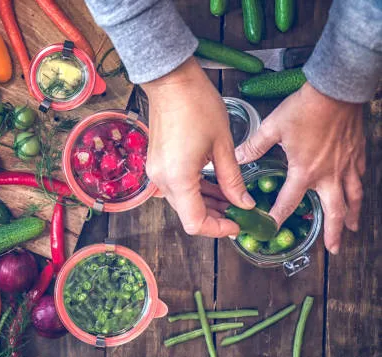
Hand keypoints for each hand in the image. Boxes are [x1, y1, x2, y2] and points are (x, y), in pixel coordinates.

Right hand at [141, 57, 255, 237]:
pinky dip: (196, 191)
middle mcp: (163, 180)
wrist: (171, 81)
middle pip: (188, 214)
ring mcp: (157, 172)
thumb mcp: (223, 145)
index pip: (195, 223)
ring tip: (233, 198)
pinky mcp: (157, 164)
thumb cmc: (197, 105)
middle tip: (241, 212)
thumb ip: (232, 180)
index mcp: (179, 178)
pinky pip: (177, 187)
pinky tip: (215, 185)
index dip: (218, 229)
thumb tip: (244, 203)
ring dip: (206, 204)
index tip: (238, 224)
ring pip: (183, 202)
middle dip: (216, 217)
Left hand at [235, 82, 364, 253]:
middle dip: (334, 232)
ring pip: (353, 198)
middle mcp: (328, 174)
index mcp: (304, 171)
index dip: (278, 217)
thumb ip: (253, 146)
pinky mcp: (357, 154)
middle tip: (333, 249)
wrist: (336, 90)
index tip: (271, 229)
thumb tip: (236, 157)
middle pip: (334, 211)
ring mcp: (346, 165)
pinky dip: (359, 190)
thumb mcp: (272, 128)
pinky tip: (357, 194)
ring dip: (352, 216)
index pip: (289, 202)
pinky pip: (360, 178)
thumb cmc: (304, 109)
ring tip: (353, 229)